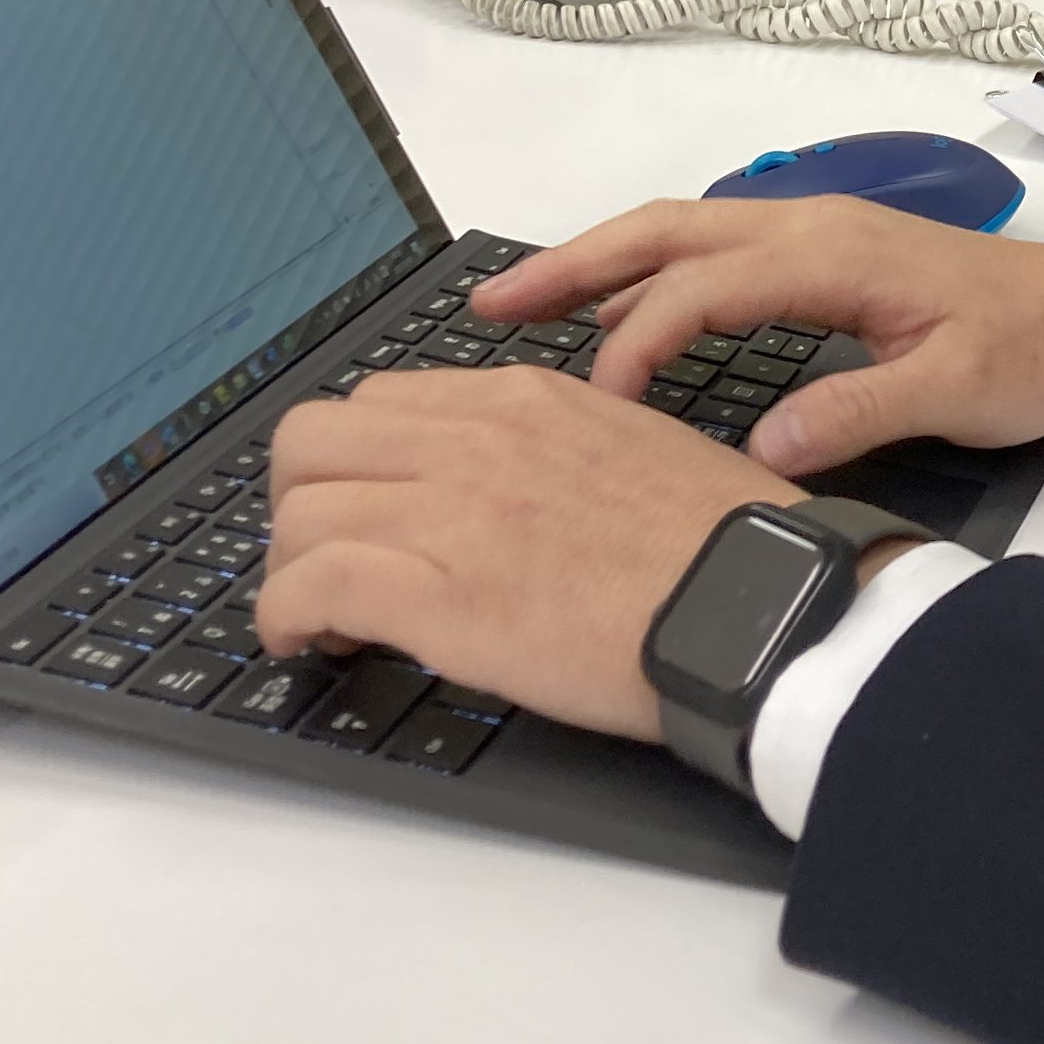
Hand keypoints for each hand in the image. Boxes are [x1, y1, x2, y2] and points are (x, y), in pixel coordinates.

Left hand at [259, 363, 798, 738]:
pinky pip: (306, 585)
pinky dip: (286, 617)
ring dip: (292, 567)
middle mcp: (474, 439)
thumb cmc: (719, 546)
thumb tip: (505, 490)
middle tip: (328, 556)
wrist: (757, 604)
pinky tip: (311, 643)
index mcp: (524, 400)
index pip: (383, 401)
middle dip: (302, 502)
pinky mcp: (436, 593)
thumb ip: (552, 447)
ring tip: (324, 616)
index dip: (357, 464)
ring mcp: (450, 511)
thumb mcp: (631, 448)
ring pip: (296, 511)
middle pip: (311, 440)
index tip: (370, 513)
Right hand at [470, 199, 1043, 478]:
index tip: (595, 404)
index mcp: (831, 253)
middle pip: (663, 233)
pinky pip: (709, 252)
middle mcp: (808, 227)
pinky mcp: (819, 253)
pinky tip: (616, 316)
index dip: (636, 342)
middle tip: (490, 304)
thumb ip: (859, 413)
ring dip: (599, 262)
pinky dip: (647, 274)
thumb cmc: (1030, 347)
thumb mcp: (956, 389)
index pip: (699, 288)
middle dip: (572, 265)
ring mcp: (811, 233)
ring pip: (679, 234)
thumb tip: (766, 449)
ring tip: (521, 303)